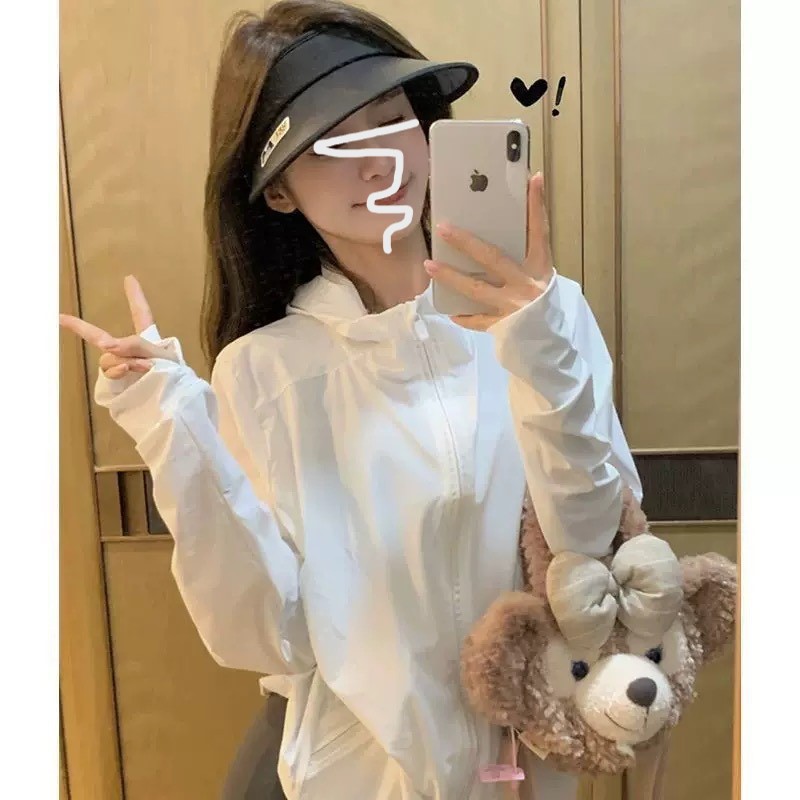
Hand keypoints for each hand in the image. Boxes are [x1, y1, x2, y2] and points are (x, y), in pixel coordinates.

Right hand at [59, 275, 177, 378]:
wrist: (177, 402)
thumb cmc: (176, 377)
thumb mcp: (161, 356)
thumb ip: (136, 345)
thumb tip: (107, 346)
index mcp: (149, 340)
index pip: (142, 314)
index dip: (136, 296)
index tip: (129, 278)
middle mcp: (132, 352)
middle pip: (104, 339)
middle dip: (82, 329)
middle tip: (62, 318)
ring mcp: (124, 368)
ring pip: (107, 358)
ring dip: (122, 360)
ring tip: (144, 367)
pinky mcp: (119, 384)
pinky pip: (108, 372)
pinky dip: (118, 371)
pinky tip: (128, 371)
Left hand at [424, 171, 553, 330]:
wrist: (550, 345)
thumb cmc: (544, 304)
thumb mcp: (541, 276)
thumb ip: (526, 253)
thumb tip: (506, 224)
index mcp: (540, 268)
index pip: (539, 231)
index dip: (537, 206)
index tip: (533, 178)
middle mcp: (526, 285)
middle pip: (492, 258)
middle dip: (466, 242)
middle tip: (443, 227)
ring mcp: (512, 307)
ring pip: (475, 289)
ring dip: (450, 276)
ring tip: (430, 265)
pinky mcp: (502, 327)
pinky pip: (476, 320)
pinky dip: (463, 316)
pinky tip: (448, 310)